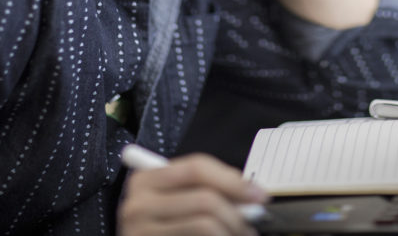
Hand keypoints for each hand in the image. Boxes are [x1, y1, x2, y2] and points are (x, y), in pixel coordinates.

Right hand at [117, 153, 267, 235]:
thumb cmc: (166, 224)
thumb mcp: (179, 198)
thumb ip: (207, 188)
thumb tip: (251, 194)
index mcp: (146, 179)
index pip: (197, 168)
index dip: (233, 180)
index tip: (259, 194)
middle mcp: (137, 204)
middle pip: (204, 199)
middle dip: (238, 211)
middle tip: (256, 221)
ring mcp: (141, 231)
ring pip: (205, 224)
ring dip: (232, 230)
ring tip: (242, 234)